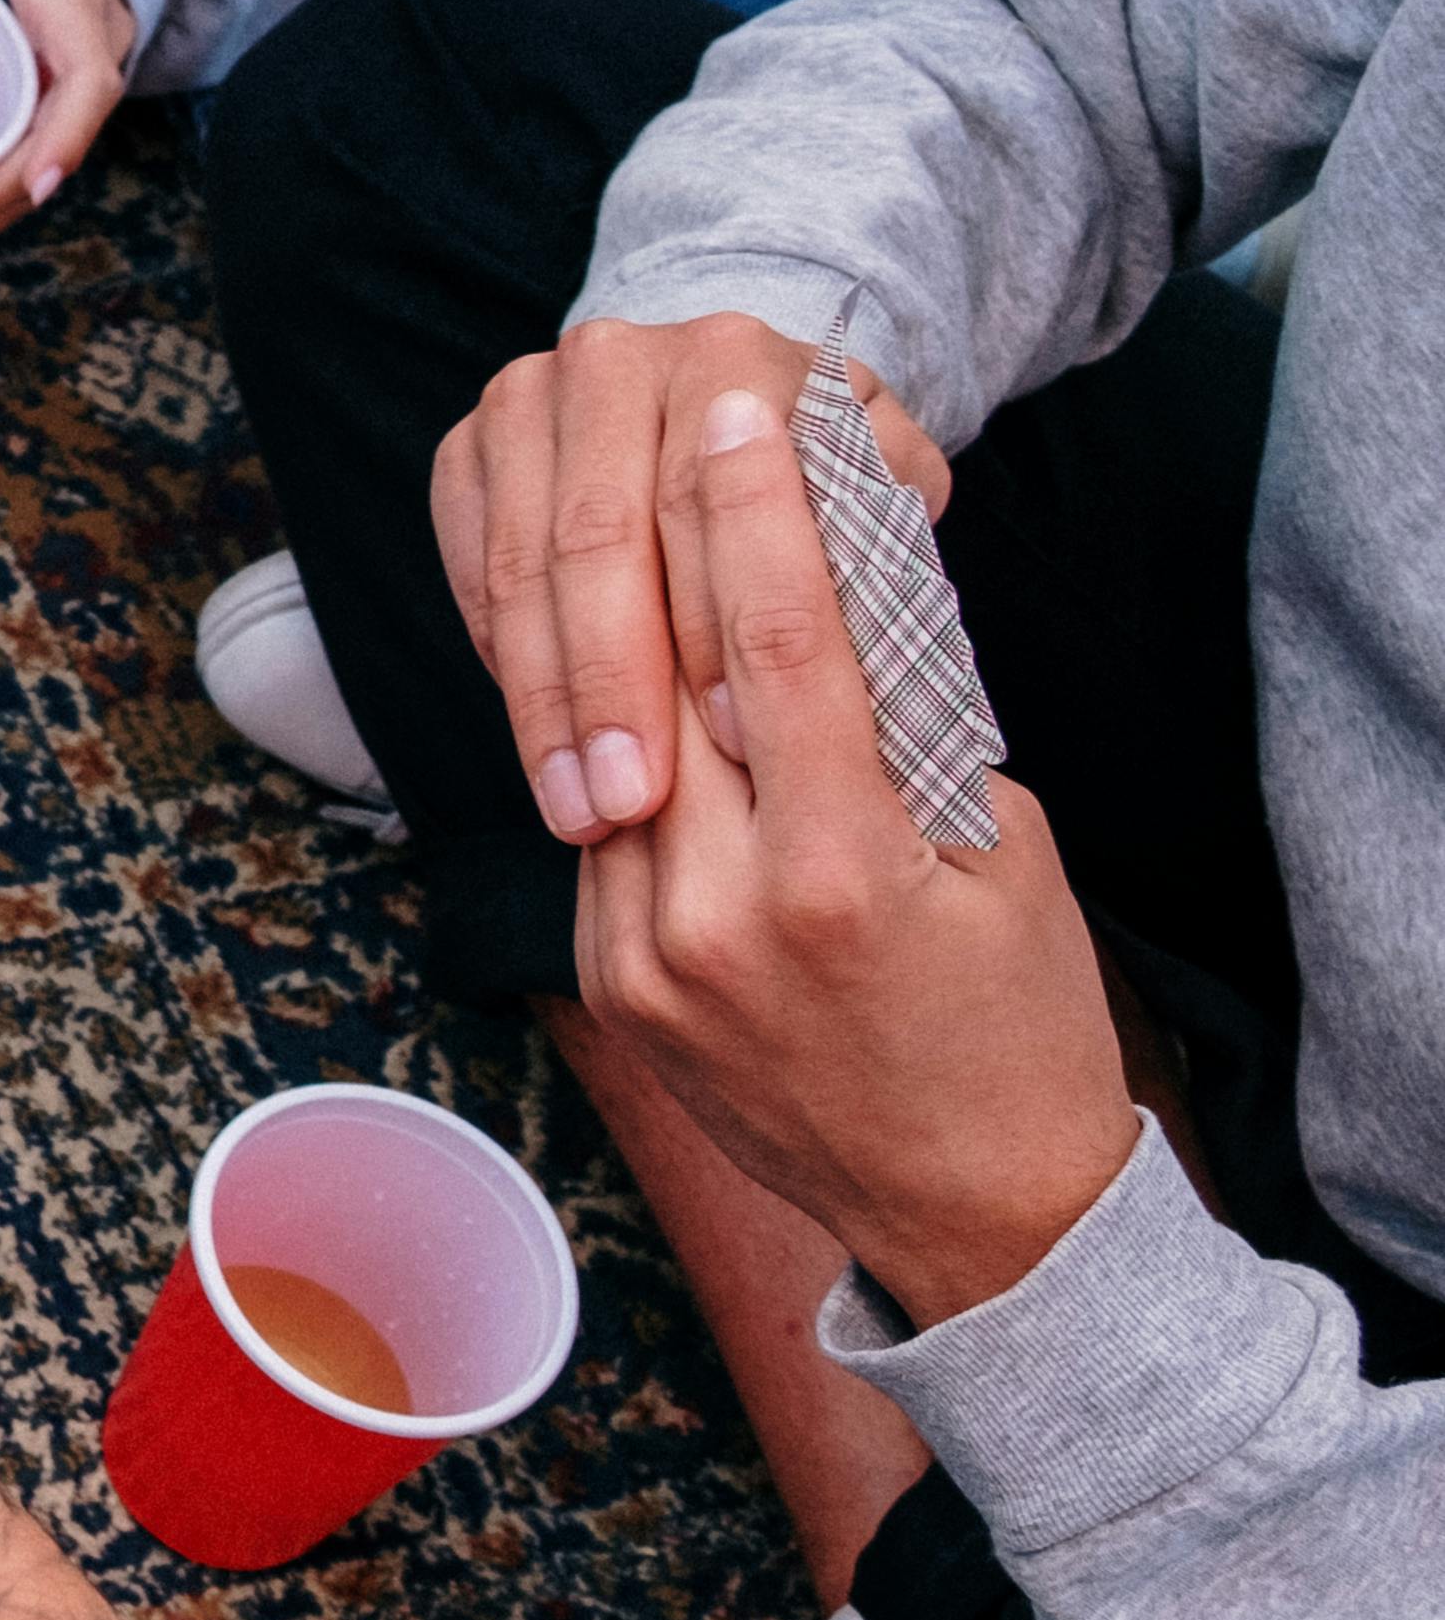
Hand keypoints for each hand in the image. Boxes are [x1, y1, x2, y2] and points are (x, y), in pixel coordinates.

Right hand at [438, 314, 942, 841]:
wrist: (738, 406)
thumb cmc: (825, 488)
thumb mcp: (880, 508)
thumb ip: (868, 566)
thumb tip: (863, 684)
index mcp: (729, 356)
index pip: (703, 505)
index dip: (717, 631)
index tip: (739, 746)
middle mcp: (614, 357)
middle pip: (593, 536)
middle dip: (609, 684)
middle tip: (626, 802)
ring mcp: (526, 398)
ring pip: (520, 566)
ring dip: (544, 700)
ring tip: (575, 809)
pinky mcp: (469, 449)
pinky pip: (472, 575)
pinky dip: (506, 666)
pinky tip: (542, 750)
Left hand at [571, 379, 1133, 1317]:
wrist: (970, 1209)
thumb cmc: (1016, 1020)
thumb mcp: (1002, 854)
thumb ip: (905, 732)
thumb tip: (827, 605)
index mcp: (841, 867)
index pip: (771, 643)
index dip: (752, 508)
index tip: (739, 409)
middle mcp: (719, 908)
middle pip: (668, 674)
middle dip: (669, 536)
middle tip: (669, 424)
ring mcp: (645, 952)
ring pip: (618, 743)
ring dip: (631, 631)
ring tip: (649, 527)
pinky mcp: (609, 982)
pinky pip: (604, 832)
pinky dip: (621, 747)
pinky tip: (631, 670)